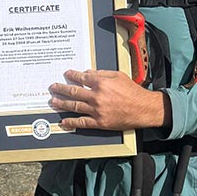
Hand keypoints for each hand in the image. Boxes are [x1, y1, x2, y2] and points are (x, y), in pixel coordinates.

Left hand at [48, 69, 170, 130]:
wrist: (143, 108)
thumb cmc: (133, 92)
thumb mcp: (118, 76)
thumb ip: (102, 73)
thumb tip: (88, 73)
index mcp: (101, 83)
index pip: (82, 78)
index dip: (72, 76)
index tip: (66, 75)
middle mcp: (97, 96)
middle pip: (74, 92)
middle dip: (61, 89)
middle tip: (53, 88)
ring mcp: (97, 110)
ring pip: (75, 106)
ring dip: (62, 104)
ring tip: (54, 102)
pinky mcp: (100, 122)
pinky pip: (82, 122)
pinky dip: (72, 122)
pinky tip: (64, 121)